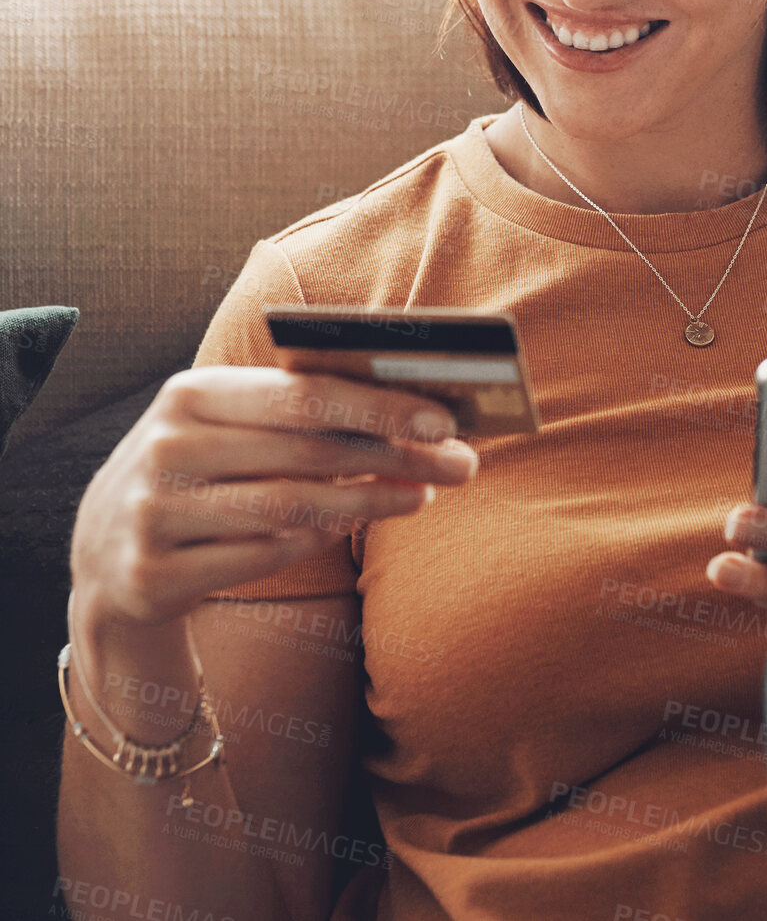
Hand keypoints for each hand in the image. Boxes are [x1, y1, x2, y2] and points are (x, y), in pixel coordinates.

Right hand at [70, 366, 479, 630]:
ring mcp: (155, 514)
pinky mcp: (154, 574)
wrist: (104, 555)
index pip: (302, 394)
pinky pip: (263, 556)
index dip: (379, 405)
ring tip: (423, 493)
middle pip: (306, 451)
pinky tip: (358, 523)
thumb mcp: (228, 425)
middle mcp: (167, 448)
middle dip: (393, 456)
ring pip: (291, 507)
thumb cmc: (199, 470)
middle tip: (459, 462)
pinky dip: (318, 540)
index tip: (444, 417)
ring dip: (370, 501)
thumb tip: (411, 408)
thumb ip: (299, 411)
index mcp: (192, 394)